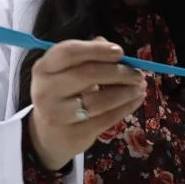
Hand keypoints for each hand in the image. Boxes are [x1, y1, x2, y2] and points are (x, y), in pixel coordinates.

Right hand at [29, 37, 146, 169]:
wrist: (48, 135)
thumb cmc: (63, 95)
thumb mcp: (68, 71)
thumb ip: (88, 55)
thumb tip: (112, 48)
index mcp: (44, 68)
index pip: (68, 52)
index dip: (96, 50)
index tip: (120, 52)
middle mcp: (46, 91)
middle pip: (87, 75)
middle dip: (118, 72)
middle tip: (138, 73)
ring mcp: (58, 115)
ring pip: (99, 101)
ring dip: (126, 92)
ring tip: (140, 86)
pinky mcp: (74, 134)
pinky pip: (106, 119)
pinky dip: (126, 107)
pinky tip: (136, 99)